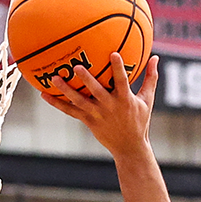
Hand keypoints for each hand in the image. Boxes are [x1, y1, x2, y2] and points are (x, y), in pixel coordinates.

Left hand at [41, 52, 156, 159]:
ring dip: (66, 90)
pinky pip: (70, 111)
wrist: (129, 147)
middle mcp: (110, 106)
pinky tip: (44, 94)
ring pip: (79, 101)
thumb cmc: (139, 120)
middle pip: (96, 91)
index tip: (113, 53)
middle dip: (87, 79)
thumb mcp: (147, 100)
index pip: (122, 81)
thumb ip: (151, 78)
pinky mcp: (88, 121)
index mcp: (125, 100)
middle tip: (77, 67)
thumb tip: (156, 57)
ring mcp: (97, 114)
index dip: (118, 68)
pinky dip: (57, 103)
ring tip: (54, 78)